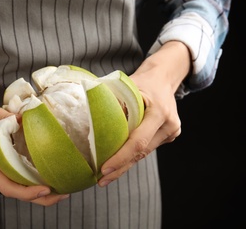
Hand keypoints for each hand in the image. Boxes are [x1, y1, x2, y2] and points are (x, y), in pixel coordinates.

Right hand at [0, 101, 68, 205]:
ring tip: (62, 189)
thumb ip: (8, 119)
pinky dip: (35, 182)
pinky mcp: (3, 168)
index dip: (28, 192)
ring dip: (40, 193)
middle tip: (63, 194)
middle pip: (17, 193)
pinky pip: (20, 180)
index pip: (8, 187)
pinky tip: (50, 179)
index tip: (46, 189)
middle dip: (41, 198)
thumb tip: (28, 120)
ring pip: (20, 189)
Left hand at [98, 41, 189, 186]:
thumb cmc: (142, 80)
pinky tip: (118, 164)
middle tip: (101, 180)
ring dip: (125, 165)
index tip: (104, 168)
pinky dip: (132, 156)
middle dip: (120, 168)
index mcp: (159, 112)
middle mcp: (168, 125)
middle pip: (141, 153)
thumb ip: (113, 101)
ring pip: (144, 154)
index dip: (121, 157)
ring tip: (105, 177)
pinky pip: (147, 148)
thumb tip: (88, 117)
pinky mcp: (168, 136)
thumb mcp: (128, 86)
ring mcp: (171, 132)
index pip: (138, 141)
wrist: (165, 77)